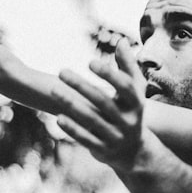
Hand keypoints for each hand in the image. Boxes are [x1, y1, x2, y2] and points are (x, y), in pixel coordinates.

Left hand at [55, 38, 146, 172]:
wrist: (133, 150)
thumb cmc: (130, 110)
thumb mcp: (135, 90)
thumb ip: (128, 66)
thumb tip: (121, 42)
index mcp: (137, 104)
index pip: (125, 87)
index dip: (109, 74)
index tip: (90, 61)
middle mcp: (128, 121)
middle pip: (103, 102)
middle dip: (82, 86)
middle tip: (62, 71)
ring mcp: (115, 137)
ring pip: (92, 120)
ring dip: (72, 105)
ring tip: (54, 90)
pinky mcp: (103, 150)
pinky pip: (86, 139)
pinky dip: (72, 129)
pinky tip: (58, 117)